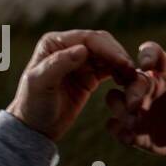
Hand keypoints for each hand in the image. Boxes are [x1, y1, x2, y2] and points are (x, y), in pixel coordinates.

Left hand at [7, 30, 134, 140]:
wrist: (36, 128)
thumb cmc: (33, 105)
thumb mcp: (41, 84)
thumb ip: (59, 64)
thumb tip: (82, 49)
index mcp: (54, 43)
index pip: (87, 38)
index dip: (108, 49)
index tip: (124, 63)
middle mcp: (68, 47)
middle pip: (101, 43)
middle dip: (118, 55)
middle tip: (133, 71)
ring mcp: (80, 61)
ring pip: (108, 55)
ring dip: (122, 64)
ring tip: (133, 79)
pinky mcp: (90, 75)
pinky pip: (110, 69)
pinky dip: (120, 73)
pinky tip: (128, 83)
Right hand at [105, 41, 165, 153]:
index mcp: (165, 73)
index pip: (152, 54)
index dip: (146, 55)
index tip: (145, 64)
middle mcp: (145, 85)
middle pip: (129, 78)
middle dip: (130, 91)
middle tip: (137, 106)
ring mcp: (133, 106)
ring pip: (114, 98)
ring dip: (121, 109)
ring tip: (134, 122)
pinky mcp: (128, 127)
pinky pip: (114, 125)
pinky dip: (119, 130)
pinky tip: (132, 136)